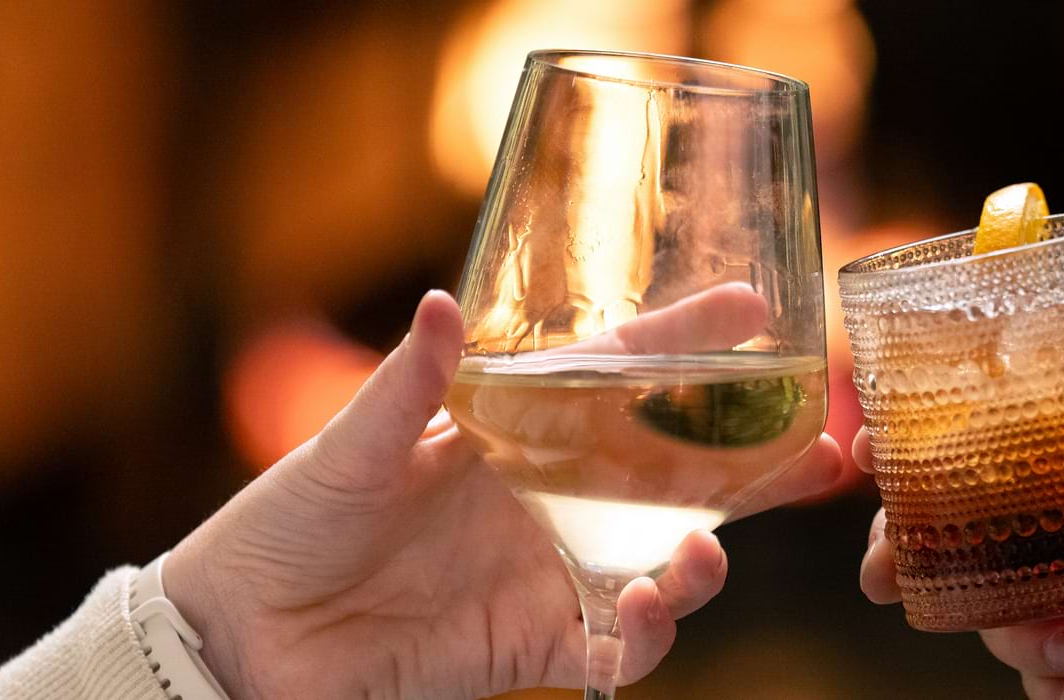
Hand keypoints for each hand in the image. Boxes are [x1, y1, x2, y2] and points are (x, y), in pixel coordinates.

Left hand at [167, 286, 844, 698]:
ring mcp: (544, 573)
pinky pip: (610, 648)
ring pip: (659, 563)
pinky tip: (637, 620)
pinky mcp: (530, 646)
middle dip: (752, 466)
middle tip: (823, 453)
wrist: (239, 639)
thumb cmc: (285, 523)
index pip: (613, 375)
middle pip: (671, 475)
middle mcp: (544, 498)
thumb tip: (441, 306)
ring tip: (706, 557)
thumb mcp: (345, 448)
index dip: (682, 341)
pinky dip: (638, 640)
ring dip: (702, 561)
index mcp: (510, 431)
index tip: (751, 306)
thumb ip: (408, 388)